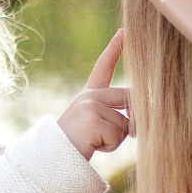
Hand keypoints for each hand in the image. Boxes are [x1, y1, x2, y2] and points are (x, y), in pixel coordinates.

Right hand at [57, 30, 133, 159]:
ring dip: (115, 140)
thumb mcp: (94, 126)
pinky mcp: (92, 119)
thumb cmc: (74, 146)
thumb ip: (114, 116)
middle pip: (130, 97)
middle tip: (109, 135)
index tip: (124, 32)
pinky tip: (91, 146)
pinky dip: (109, 147)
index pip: (103, 67)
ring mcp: (90, 106)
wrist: (51, 160)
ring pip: (126, 124)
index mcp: (88, 95)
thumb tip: (140, 121)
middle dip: (134, 119)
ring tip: (92, 143)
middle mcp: (88, 96)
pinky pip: (118, 135)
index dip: (115, 49)